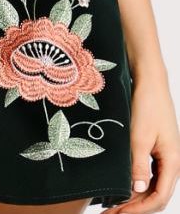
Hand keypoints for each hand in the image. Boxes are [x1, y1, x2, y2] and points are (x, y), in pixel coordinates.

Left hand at [101, 67, 179, 213]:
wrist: (148, 82)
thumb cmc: (147, 106)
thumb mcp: (139, 137)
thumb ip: (137, 164)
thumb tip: (136, 190)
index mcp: (172, 161)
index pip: (160, 196)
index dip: (140, 209)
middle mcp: (170, 161)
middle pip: (155, 194)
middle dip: (134, 206)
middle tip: (109, 213)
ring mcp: (161, 154)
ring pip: (150, 183)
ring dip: (132, 195)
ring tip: (110, 204)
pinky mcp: (152, 146)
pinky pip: (145, 171)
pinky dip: (132, 181)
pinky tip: (117, 184)